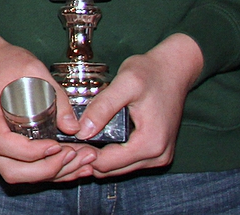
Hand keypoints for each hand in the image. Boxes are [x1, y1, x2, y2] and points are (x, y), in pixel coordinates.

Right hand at [0, 30, 95, 183]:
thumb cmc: (5, 62)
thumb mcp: (32, 67)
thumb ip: (54, 93)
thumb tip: (73, 127)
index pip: (3, 145)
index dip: (30, 152)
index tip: (55, 144)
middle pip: (10, 170)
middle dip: (45, 170)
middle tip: (73, 155)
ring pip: (17, 174)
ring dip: (49, 174)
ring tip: (80, 163)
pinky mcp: (6, 146)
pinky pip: (22, 168)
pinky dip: (48, 172)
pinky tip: (72, 165)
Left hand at [81, 33, 202, 177]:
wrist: (175, 69)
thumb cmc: (151, 72)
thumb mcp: (125, 83)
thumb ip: (103, 107)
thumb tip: (81, 131)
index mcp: (150, 143)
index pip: (107, 163)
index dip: (83, 154)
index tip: (65, 142)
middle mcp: (158, 156)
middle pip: (111, 170)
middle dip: (88, 157)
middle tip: (67, 139)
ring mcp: (159, 156)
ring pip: (118, 168)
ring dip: (98, 157)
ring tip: (78, 137)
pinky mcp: (157, 152)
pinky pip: (128, 161)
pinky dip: (111, 154)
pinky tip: (96, 137)